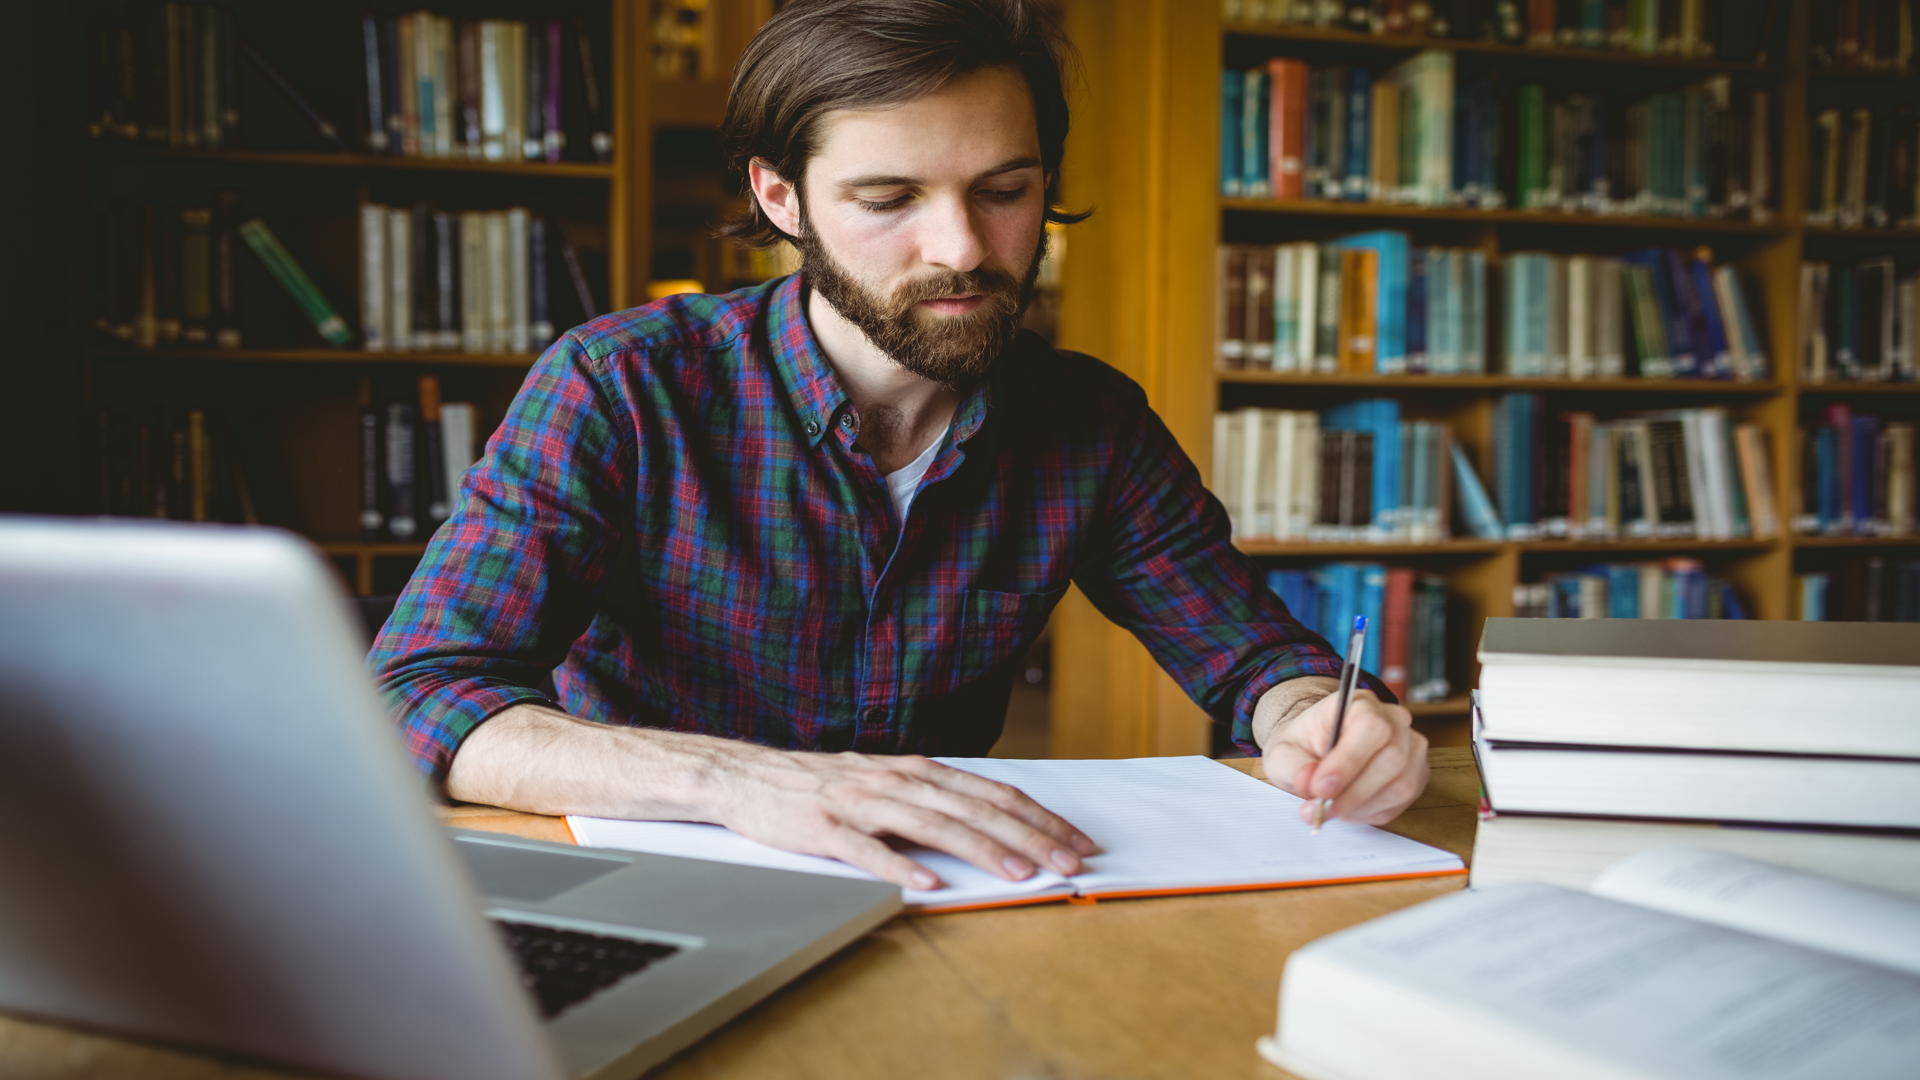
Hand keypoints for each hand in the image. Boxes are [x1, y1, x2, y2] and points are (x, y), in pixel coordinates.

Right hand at [711, 748, 1097, 890]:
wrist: (748, 776)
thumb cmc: (822, 785)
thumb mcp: (886, 782)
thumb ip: (932, 799)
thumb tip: (989, 821)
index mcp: (916, 770)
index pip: (991, 793)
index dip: (1038, 816)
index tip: (1075, 840)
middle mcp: (896, 780)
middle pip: (974, 809)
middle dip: (1028, 835)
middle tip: (1067, 861)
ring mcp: (861, 802)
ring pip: (933, 826)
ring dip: (981, 849)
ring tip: (1018, 872)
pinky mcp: (826, 827)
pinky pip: (868, 849)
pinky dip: (900, 865)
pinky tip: (928, 882)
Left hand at [1254, 681, 1428, 826]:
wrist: (1317, 750)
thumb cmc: (1304, 747)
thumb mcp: (1283, 754)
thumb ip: (1293, 767)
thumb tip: (1309, 784)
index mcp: (1360, 703)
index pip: (1371, 727)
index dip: (1347, 762)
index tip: (1320, 789)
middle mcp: (1394, 720)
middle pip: (1391, 759)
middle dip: (1353, 793)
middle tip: (1322, 810)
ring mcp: (1411, 747)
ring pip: (1400, 785)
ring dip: (1361, 806)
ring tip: (1332, 810)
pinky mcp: (1417, 774)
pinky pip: (1403, 801)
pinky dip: (1372, 812)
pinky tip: (1350, 809)